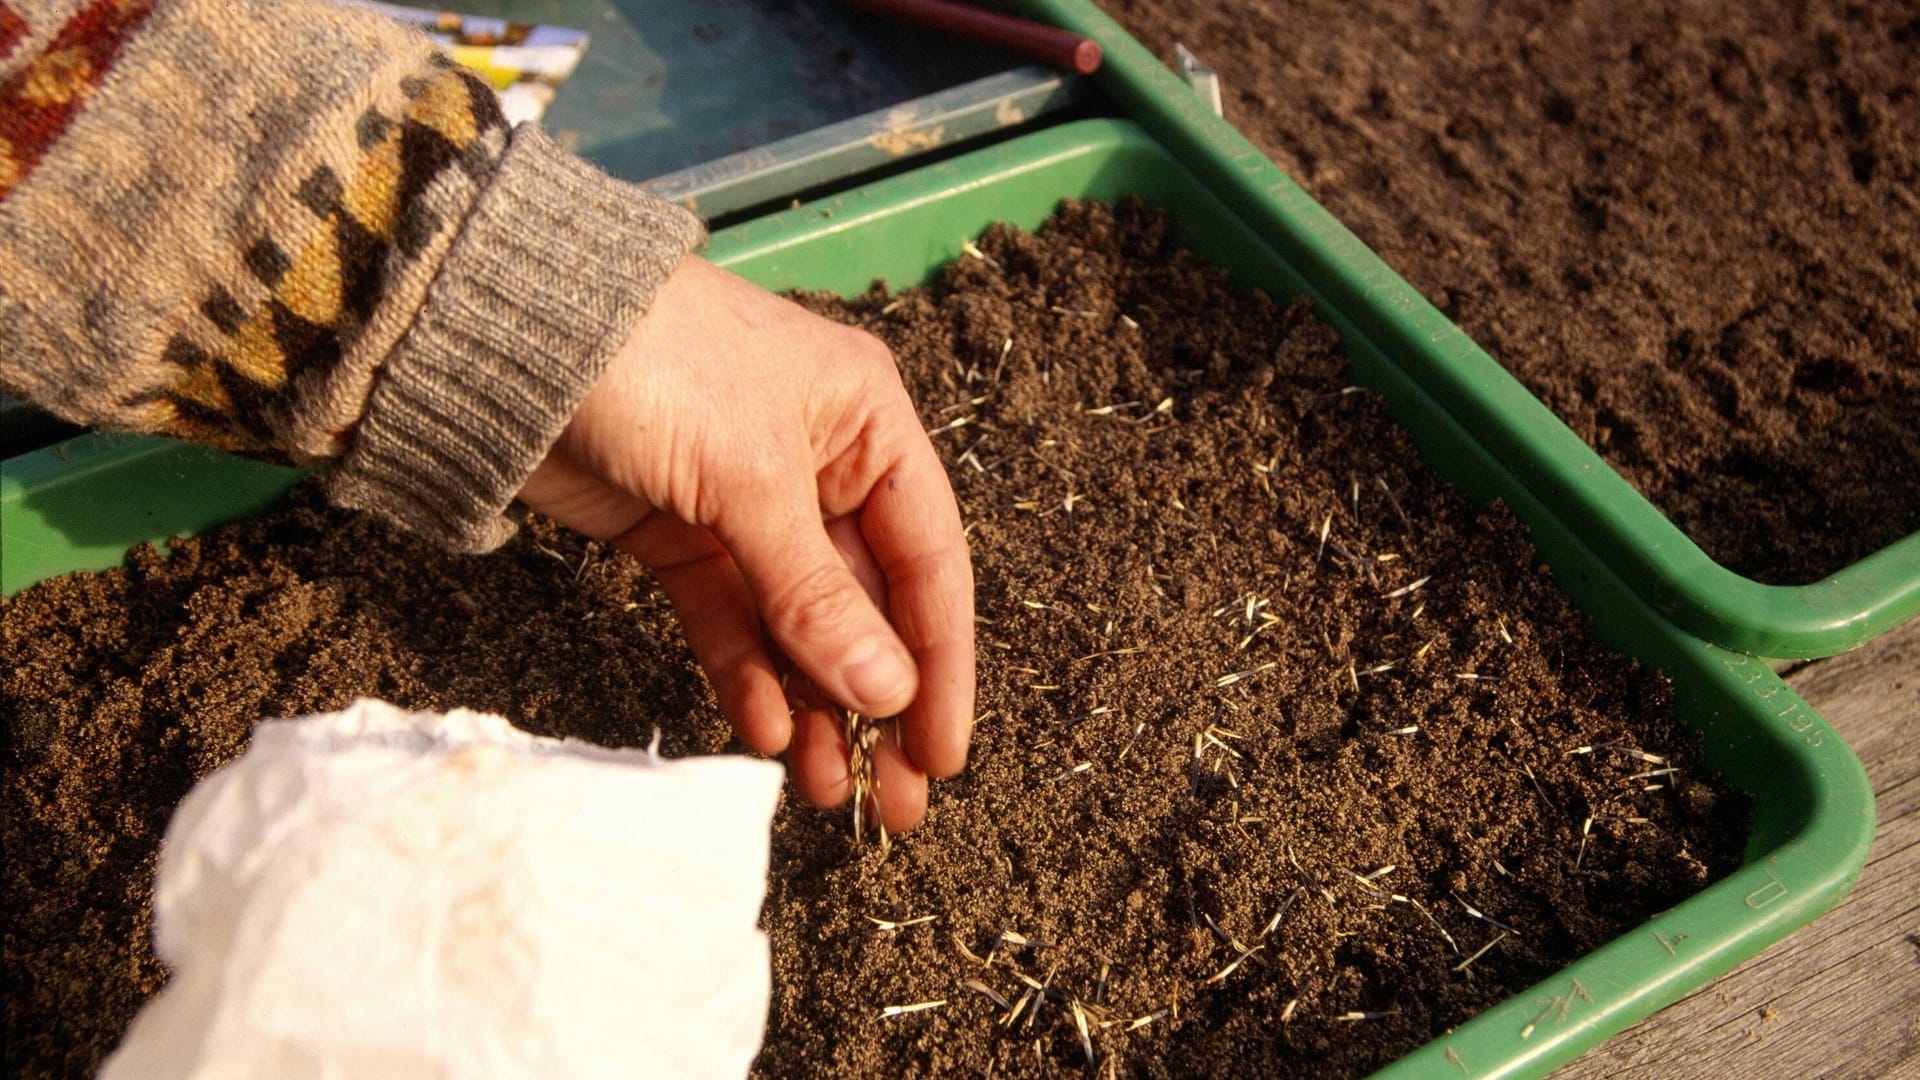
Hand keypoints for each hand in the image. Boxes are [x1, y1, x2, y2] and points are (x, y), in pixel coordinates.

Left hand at [516, 255, 974, 831]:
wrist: (509, 333)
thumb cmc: (658, 366)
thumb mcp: (751, 480)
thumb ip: (817, 596)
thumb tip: (889, 695)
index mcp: (867, 422)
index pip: (928, 560)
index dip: (940, 662)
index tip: (942, 753)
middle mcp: (821, 463)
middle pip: (868, 604)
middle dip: (879, 704)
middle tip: (895, 803)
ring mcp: (749, 505)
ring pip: (799, 625)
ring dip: (815, 706)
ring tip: (825, 790)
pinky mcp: (681, 536)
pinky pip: (731, 621)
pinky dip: (746, 675)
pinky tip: (762, 732)